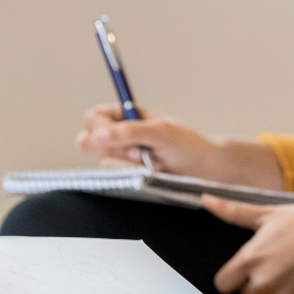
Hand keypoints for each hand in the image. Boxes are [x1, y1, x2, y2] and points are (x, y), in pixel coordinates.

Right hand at [76, 105, 284, 187]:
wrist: (205, 171)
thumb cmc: (187, 145)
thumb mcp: (161, 131)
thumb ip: (129, 132)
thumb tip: (96, 136)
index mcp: (126, 115)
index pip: (93, 118)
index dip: (98, 128)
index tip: (113, 137)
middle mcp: (119, 135)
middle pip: (88, 141)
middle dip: (115, 149)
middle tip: (140, 152)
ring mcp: (121, 157)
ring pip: (103, 163)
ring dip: (129, 165)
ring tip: (154, 162)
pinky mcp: (126, 176)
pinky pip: (114, 178)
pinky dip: (133, 176)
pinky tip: (152, 173)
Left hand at [203, 196, 293, 293]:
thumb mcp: (268, 213)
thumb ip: (233, 212)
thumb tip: (205, 199)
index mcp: (251, 258)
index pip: (223, 283)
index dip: (231, 276)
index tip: (243, 268)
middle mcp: (264, 280)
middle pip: (246, 293)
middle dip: (256, 281)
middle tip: (276, 260)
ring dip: (277, 286)